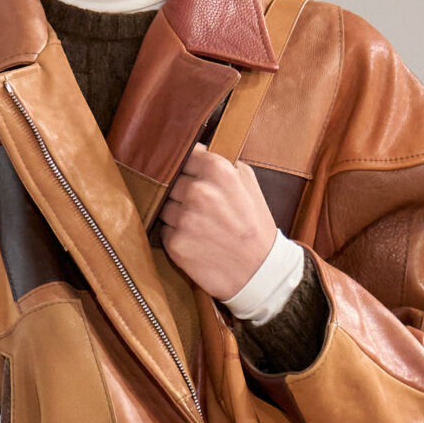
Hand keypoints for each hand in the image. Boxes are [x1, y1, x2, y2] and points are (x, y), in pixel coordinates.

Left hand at [158, 144, 277, 299]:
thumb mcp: (249, 183)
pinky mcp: (175, 243)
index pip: (184, 156)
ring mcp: (184, 218)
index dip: (189, 169)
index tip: (195, 178)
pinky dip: (176, 235)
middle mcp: (198, 191)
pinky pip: (164, 230)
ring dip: (177, 214)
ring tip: (201, 226)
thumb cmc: (255, 226)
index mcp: (217, 170)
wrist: (259, 272)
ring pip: (165, 206)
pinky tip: (196, 241)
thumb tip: (196, 150)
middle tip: (202, 208)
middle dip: (182, 193)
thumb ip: (223, 162)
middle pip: (171, 181)